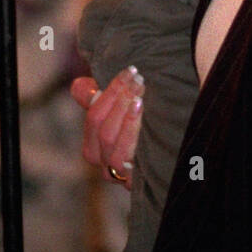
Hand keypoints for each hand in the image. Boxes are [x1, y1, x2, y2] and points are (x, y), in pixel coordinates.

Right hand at [71, 68, 144, 187]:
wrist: (173, 169)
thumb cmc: (146, 138)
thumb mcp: (124, 118)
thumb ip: (100, 101)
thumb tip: (79, 85)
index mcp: (94, 147)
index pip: (93, 114)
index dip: (111, 90)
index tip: (130, 70)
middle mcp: (101, 162)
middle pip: (99, 124)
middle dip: (118, 95)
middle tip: (138, 77)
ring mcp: (116, 174)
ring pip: (108, 137)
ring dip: (123, 108)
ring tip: (140, 90)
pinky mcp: (131, 182)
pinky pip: (123, 154)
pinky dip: (130, 127)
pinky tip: (141, 109)